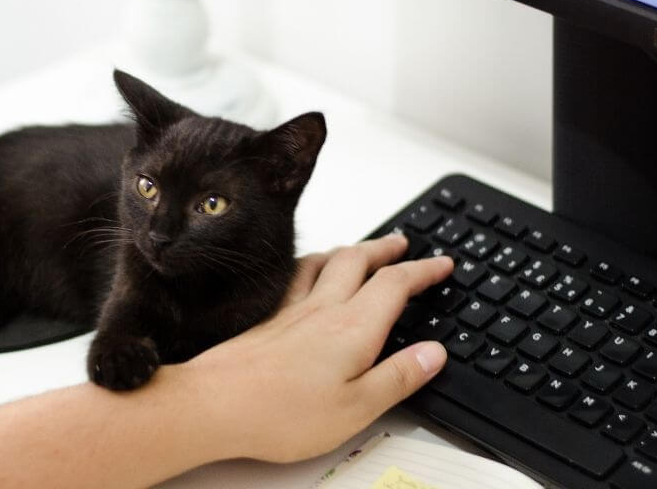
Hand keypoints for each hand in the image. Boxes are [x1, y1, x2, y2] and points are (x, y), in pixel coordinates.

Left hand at [182, 234, 452, 462]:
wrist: (215, 404)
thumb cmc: (279, 412)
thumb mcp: (356, 408)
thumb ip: (398, 377)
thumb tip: (433, 354)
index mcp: (352, 329)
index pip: (396, 285)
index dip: (424, 270)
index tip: (442, 264)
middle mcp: (323, 310)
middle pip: (359, 261)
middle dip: (387, 248)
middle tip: (404, 243)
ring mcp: (291, 310)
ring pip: (326, 262)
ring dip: (351, 250)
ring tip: (362, 249)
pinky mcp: (268, 318)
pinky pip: (296, 275)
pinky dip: (312, 263)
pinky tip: (306, 271)